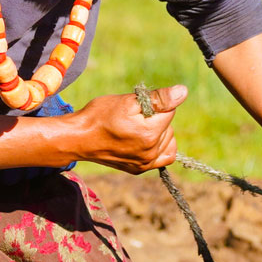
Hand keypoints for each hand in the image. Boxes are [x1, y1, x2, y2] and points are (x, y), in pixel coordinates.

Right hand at [68, 85, 186, 171]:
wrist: (78, 138)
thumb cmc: (99, 116)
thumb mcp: (128, 101)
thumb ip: (159, 98)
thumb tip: (183, 92)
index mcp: (150, 134)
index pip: (170, 110)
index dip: (154, 104)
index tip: (137, 106)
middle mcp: (150, 152)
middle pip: (169, 126)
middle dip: (156, 118)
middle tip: (132, 117)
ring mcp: (145, 163)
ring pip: (168, 140)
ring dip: (158, 132)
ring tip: (135, 128)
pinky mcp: (140, 169)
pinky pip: (164, 157)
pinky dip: (160, 147)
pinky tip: (148, 140)